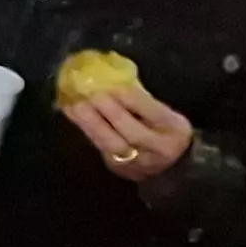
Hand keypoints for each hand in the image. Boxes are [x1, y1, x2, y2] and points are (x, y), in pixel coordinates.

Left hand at [67, 85, 196, 181]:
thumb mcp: (165, 113)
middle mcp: (158, 149)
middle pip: (131, 132)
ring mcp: (137, 163)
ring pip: (111, 144)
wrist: (172, 168)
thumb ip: (142, 99)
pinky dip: (85, 129)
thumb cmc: (164, 130)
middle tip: (89, 93)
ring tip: (74, 103)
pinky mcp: (118, 169)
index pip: (153, 113)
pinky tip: (71, 113)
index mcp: (174, 129)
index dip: (131, 98)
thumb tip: (112, 77)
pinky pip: (100, 147)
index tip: (112, 83)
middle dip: (108, 111)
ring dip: (89, 122)